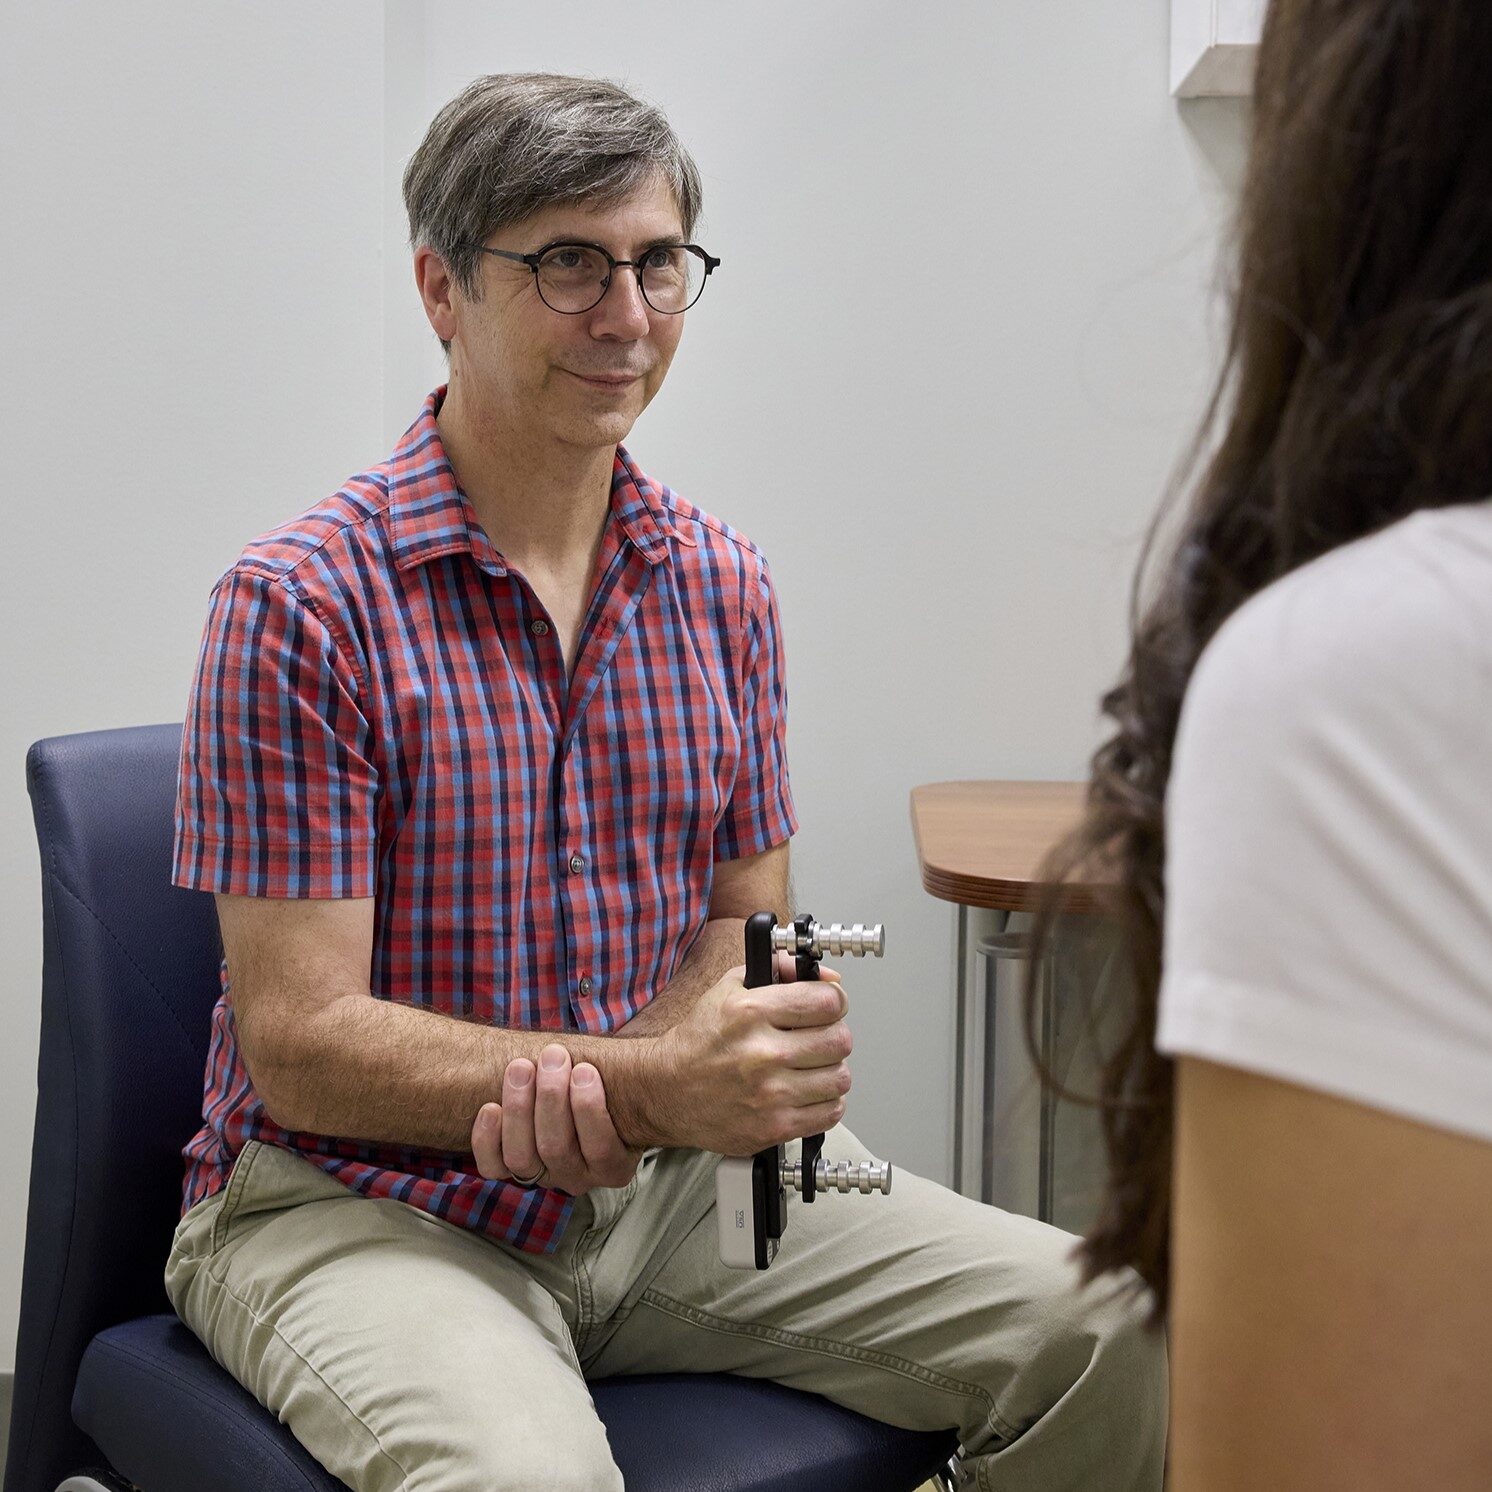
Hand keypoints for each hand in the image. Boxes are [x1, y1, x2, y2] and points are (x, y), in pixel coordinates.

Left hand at [471, 1044, 641, 1195]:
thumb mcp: (628, 1081)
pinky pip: (492, 1167)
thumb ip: (639, 1072)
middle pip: (556, 1150)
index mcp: (615, 1165)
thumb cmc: (604, 1081)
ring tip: (520, 1067)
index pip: (600, 1151)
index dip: (589, 1110)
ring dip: (518, 1108)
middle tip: (552, 1056)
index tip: (584, 1068)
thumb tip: (682, 1040)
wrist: (576, 1088)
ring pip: (522, 1159)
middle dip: (551, 1097)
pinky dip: (486, 1139)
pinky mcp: (510, 1169)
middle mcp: (579, 1178)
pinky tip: (489, 1107)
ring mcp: (542, 1176)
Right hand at [651, 953, 851, 1155]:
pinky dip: (826, 1102)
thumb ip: (780, 970)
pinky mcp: (774, 1127)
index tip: (828, 1006)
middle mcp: (762, 1053)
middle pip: (839, 1040)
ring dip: (831, 1070)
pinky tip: (807, 1092)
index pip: (827, 1002)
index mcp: (751, 1012)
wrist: (665, 1091)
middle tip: (818, 1037)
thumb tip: (827, 975)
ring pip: (840, 1078)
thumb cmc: (698, 1041)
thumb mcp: (730, 988)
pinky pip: (830, 1113)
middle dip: (833, 1035)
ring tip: (812, 1067)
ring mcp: (770, 1094)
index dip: (834, 1001)